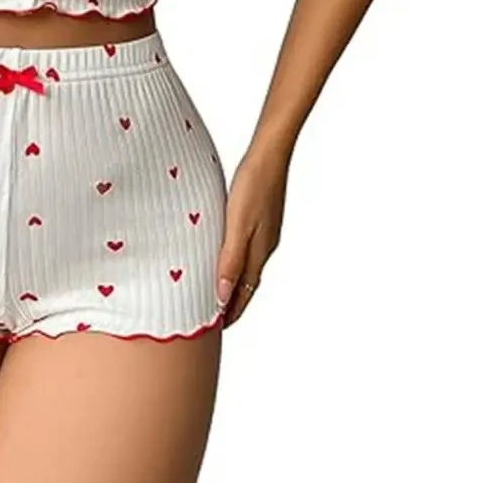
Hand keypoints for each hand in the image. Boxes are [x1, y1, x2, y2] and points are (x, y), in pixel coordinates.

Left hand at [215, 134, 291, 326]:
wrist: (269, 154)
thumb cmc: (252, 185)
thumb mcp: (237, 224)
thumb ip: (230, 259)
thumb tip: (222, 296)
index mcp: (259, 252)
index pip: (244, 292)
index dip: (231, 311)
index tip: (217, 329)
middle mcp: (265, 246)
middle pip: (247, 283)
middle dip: (232, 302)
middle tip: (214, 318)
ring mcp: (265, 232)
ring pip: (247, 266)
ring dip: (233, 282)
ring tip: (216, 292)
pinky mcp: (261, 218)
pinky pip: (247, 249)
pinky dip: (235, 261)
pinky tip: (225, 254)